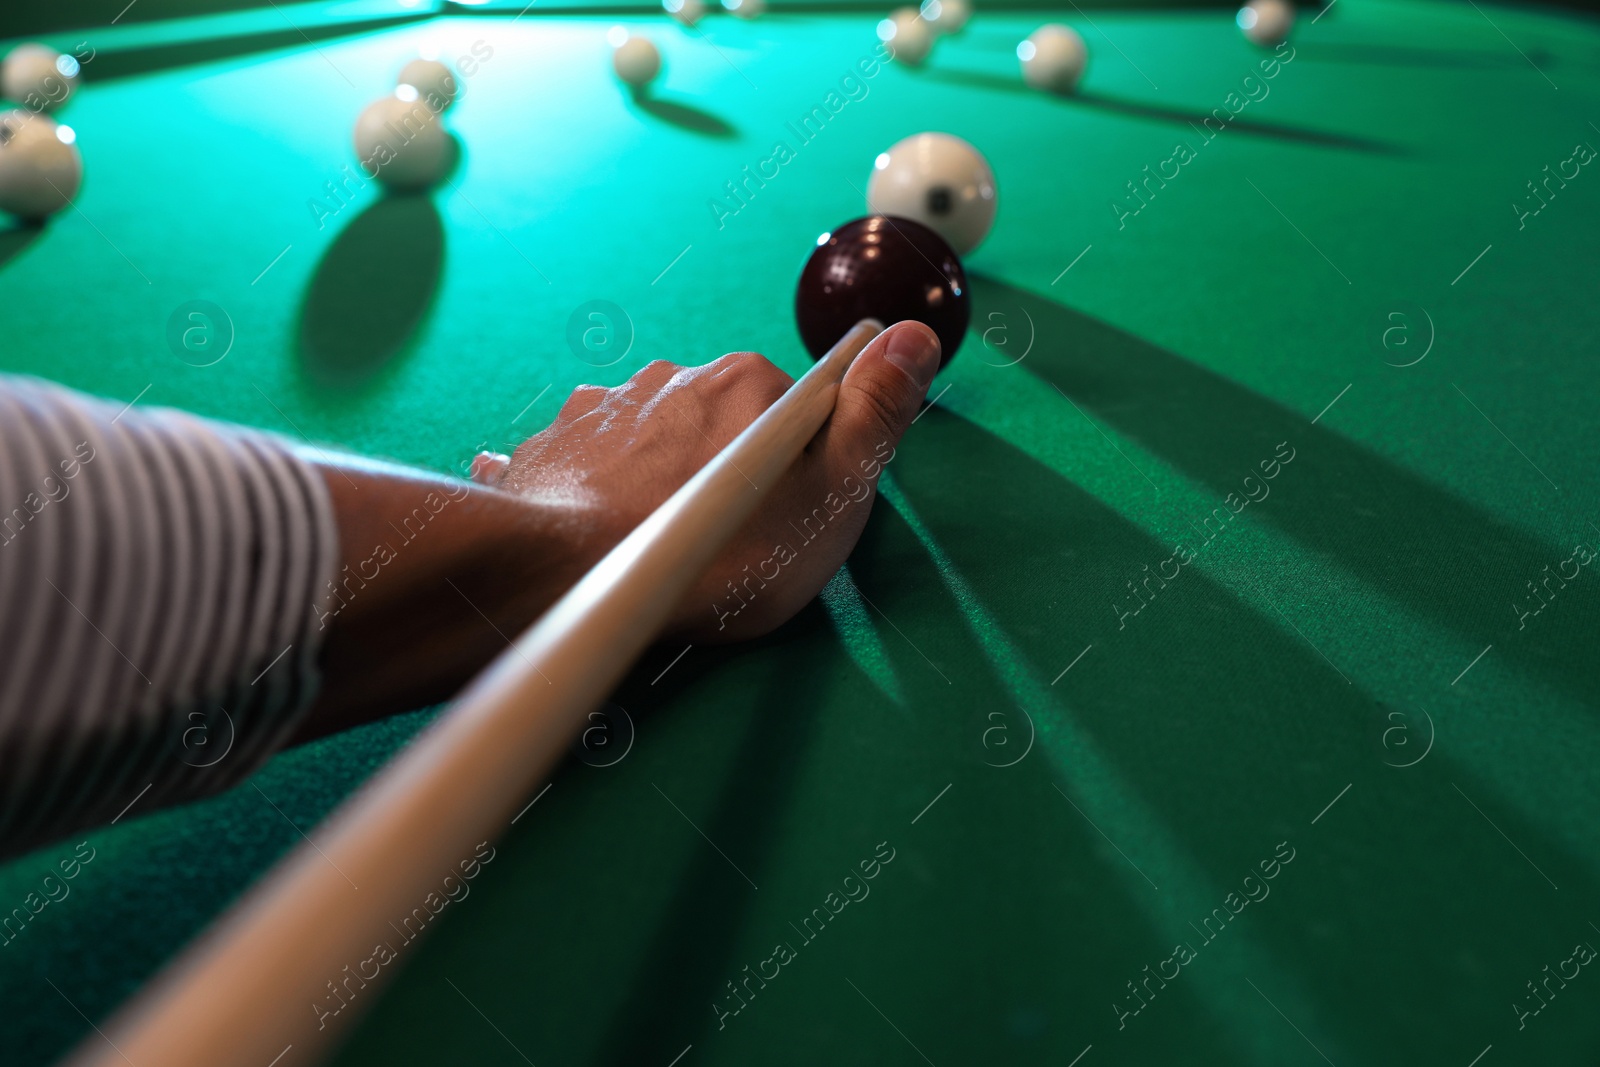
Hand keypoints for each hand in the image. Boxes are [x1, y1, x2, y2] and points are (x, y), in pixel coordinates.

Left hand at [474, 320, 941, 639]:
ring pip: (656, 439)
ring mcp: (610, 404)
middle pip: (724, 422)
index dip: (798, 463)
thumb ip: (876, 414)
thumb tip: (913, 334)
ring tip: (660, 542)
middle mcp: (679, 373)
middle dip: (728, 470)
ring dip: (662, 477)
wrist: (573, 571)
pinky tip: (601, 529)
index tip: (783, 513)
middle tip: (726, 541)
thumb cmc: (718, 550)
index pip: (797, 408)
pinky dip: (599, 487)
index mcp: (751, 379)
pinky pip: (591, 458)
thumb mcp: (831, 495)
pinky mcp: (557, 440)